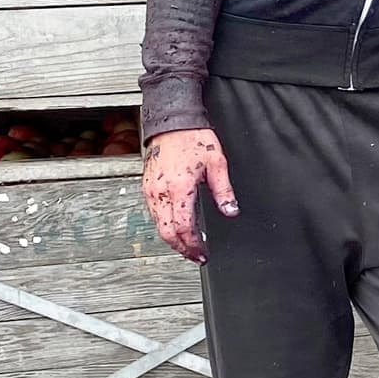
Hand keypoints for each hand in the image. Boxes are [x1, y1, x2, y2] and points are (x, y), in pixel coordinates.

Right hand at [142, 127, 236, 263]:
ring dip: (173, 239)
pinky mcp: (147, 187)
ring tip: (189, 245)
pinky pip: (154, 214)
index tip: (202, 253)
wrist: (172, 121)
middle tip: (196, 256)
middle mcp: (160, 192)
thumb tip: (231, 211)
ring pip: (158, 225)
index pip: (184, 227)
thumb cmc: (193, 138)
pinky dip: (165, 225)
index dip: (193, 245)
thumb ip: (224, 191)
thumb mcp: (217, 163)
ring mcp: (151, 190)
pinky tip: (178, 226)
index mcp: (179, 188)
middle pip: (167, 232)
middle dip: (182, 248)